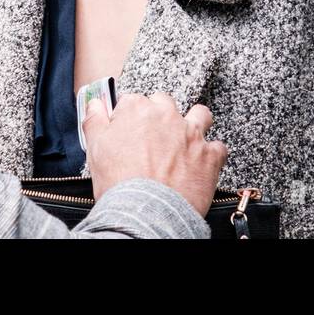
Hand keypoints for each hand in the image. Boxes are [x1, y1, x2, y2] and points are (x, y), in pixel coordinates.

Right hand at [83, 91, 226, 216]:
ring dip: (194, 124)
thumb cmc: (119, 183)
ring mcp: (191, 134)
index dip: (129, 117)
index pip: (132, 101)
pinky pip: (218, 148)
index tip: (128, 131)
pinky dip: (212, 155)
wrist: (146, 213)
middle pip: (165, 103)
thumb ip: (94, 120)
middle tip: (153, 139)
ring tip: (185, 141)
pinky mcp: (209, 156)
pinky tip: (202, 164)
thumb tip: (95, 104)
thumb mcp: (95, 148)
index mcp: (137, 110)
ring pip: (200, 115)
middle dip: (160, 116)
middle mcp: (166, 116)